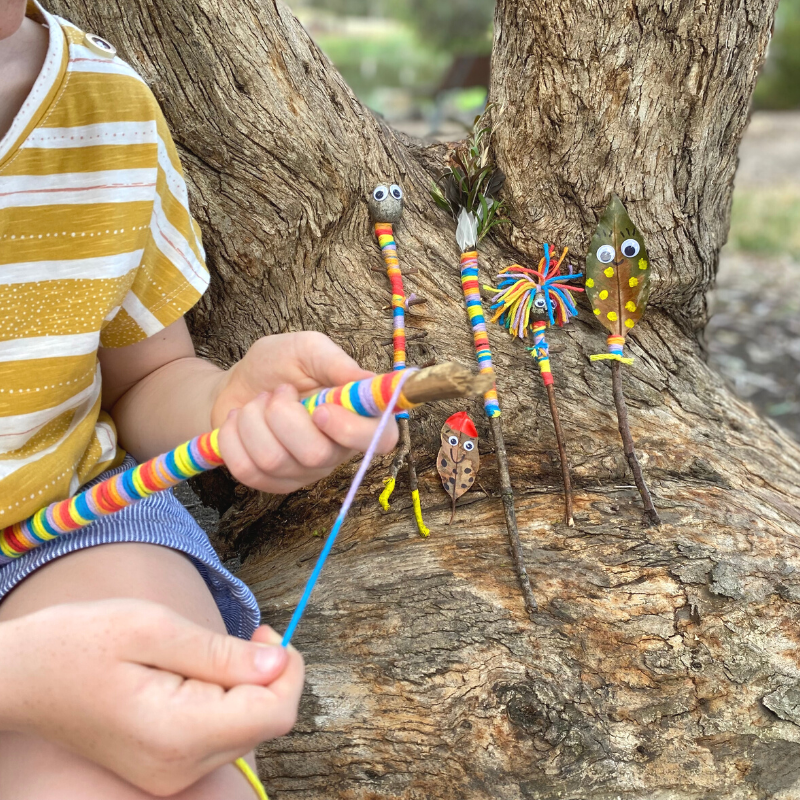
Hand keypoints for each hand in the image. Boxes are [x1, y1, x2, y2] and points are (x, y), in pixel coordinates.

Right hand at [0, 600, 303, 795]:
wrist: (22, 676)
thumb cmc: (80, 641)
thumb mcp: (154, 627)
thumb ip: (222, 652)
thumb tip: (279, 662)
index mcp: (178, 734)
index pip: (274, 714)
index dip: (287, 670)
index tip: (265, 632)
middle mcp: (179, 768)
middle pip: (265, 723)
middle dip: (268, 674)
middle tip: (245, 633)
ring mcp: (170, 774)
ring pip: (246, 729)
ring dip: (246, 686)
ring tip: (208, 652)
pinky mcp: (165, 766)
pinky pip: (220, 734)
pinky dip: (225, 700)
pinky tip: (197, 672)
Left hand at [212, 332, 397, 492]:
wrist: (237, 387)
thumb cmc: (279, 366)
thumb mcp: (306, 349)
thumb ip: (334, 361)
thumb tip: (367, 378)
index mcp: (358, 416)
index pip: (380, 439)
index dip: (351, 430)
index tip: (320, 409)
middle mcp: (338, 450)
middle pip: (315, 454)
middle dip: (281, 415)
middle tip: (279, 392)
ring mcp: (306, 472)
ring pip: (274, 460)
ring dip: (253, 420)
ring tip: (257, 404)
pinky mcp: (274, 484)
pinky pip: (247, 470)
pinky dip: (232, 438)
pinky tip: (240, 422)